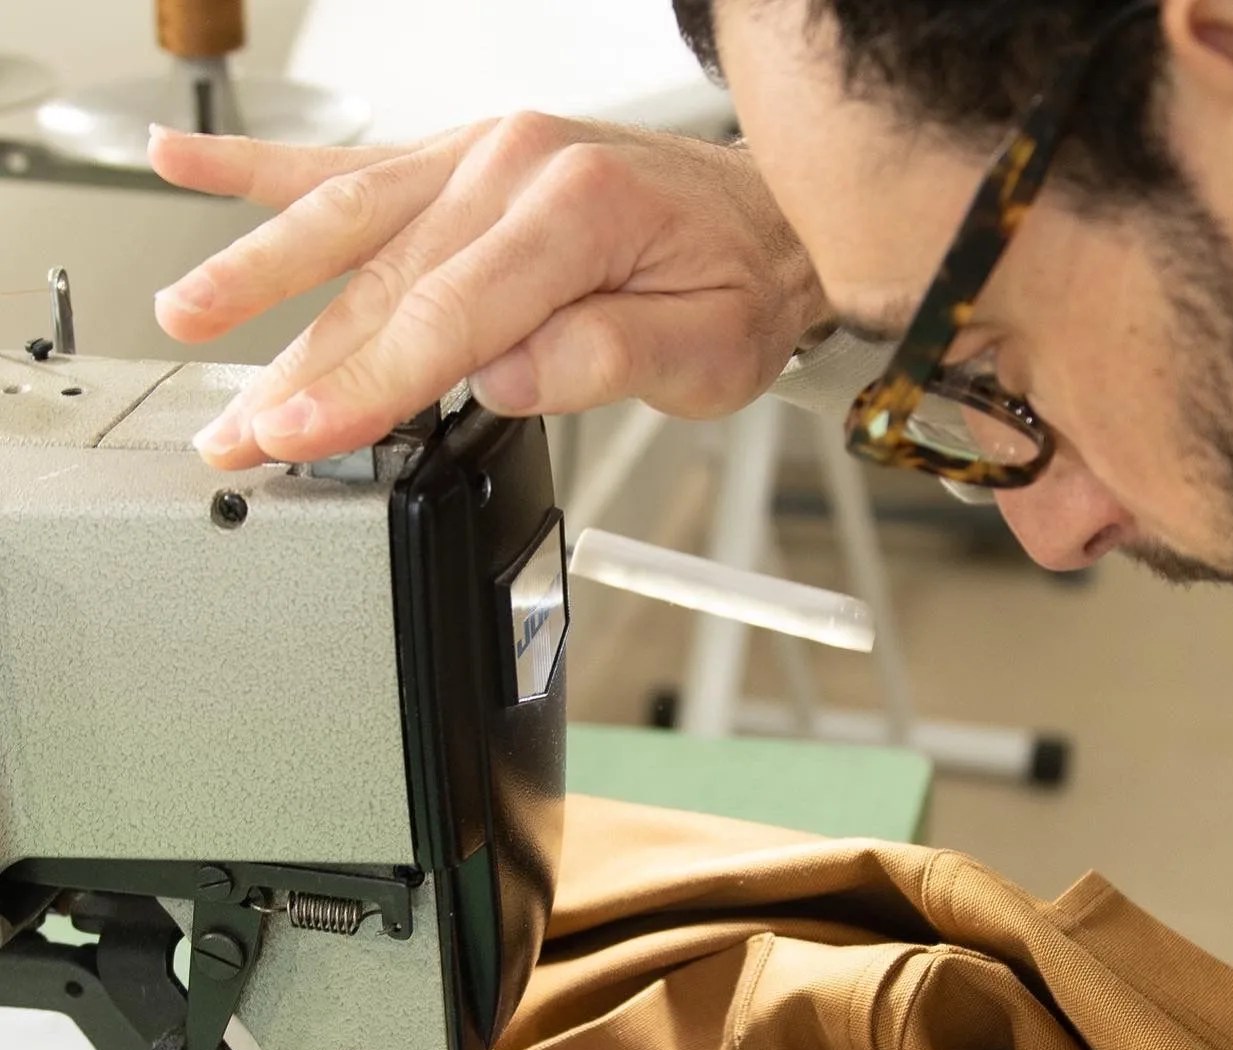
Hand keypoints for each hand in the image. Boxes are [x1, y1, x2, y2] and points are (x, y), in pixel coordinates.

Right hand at [148, 115, 826, 469]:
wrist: (770, 219)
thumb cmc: (739, 286)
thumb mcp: (705, 350)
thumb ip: (601, 358)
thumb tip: (502, 378)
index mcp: (572, 210)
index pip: (443, 318)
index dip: (364, 388)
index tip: (300, 436)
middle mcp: (514, 165)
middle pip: (379, 281)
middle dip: (297, 368)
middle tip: (231, 433)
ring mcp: (480, 153)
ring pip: (346, 218)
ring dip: (257, 273)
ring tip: (184, 317)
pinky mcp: (461, 159)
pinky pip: (353, 161)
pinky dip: (264, 167)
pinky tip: (187, 165)